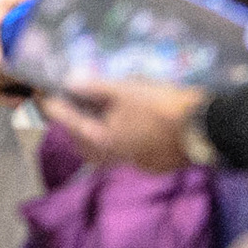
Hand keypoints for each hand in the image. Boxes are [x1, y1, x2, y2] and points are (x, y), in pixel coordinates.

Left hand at [38, 74, 207, 171]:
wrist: (206, 129)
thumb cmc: (162, 107)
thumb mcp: (125, 90)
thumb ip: (95, 88)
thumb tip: (70, 83)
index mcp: (102, 140)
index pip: (66, 121)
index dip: (51, 105)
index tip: (42, 93)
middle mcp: (113, 157)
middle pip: (81, 144)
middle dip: (70, 126)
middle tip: (68, 105)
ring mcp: (134, 163)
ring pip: (103, 152)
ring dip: (94, 133)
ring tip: (94, 114)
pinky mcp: (152, 164)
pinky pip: (124, 153)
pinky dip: (116, 138)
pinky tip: (124, 124)